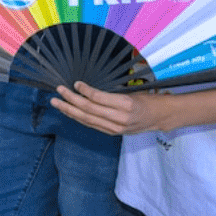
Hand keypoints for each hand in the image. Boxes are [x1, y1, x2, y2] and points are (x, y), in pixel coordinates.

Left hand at [50, 81, 166, 134]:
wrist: (159, 117)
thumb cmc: (146, 99)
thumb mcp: (131, 91)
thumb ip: (110, 93)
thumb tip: (87, 88)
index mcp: (126, 104)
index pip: (99, 98)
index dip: (85, 91)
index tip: (75, 83)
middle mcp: (120, 118)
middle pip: (90, 110)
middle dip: (71, 100)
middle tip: (59, 91)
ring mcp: (116, 128)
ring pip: (87, 119)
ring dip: (69, 110)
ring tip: (57, 102)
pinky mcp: (113, 133)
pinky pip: (91, 124)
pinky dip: (78, 117)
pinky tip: (68, 111)